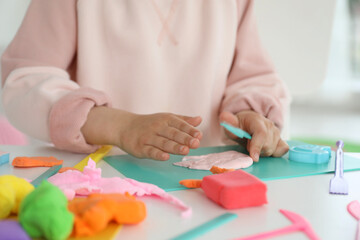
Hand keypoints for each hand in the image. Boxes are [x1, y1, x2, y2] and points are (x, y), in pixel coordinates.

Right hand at [81, 107, 201, 160]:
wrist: (124, 127)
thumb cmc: (150, 124)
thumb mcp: (166, 119)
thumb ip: (183, 121)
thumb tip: (199, 120)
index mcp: (166, 120)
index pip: (180, 124)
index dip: (190, 130)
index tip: (199, 135)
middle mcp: (158, 127)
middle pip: (173, 134)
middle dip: (185, 139)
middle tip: (195, 143)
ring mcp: (149, 138)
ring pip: (163, 143)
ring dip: (174, 147)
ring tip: (185, 151)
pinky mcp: (141, 148)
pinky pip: (150, 151)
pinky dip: (157, 154)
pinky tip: (165, 157)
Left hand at [219, 110, 288, 161]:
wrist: (247, 123)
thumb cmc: (239, 125)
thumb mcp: (231, 124)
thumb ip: (228, 122)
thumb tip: (224, 117)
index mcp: (257, 120)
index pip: (261, 133)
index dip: (257, 146)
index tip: (253, 157)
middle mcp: (269, 125)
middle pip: (267, 145)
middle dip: (256, 150)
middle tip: (247, 145)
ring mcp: (276, 132)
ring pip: (273, 149)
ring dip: (262, 152)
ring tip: (254, 145)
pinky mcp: (281, 139)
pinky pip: (282, 150)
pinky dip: (274, 153)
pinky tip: (265, 149)